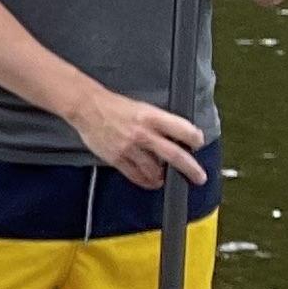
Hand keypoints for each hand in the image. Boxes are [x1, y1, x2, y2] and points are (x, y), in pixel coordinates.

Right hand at [66, 86, 210, 189]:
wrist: (88, 108)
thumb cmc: (114, 106)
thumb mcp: (143, 108)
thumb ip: (159, 123)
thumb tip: (175, 137)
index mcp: (152, 117)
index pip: (183, 130)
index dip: (195, 139)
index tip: (198, 144)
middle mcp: (143, 133)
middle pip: (175, 155)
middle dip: (191, 169)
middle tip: (199, 177)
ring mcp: (130, 148)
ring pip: (155, 170)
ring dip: (164, 177)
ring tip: (166, 178)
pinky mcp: (117, 158)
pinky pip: (136, 176)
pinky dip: (146, 181)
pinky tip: (151, 182)